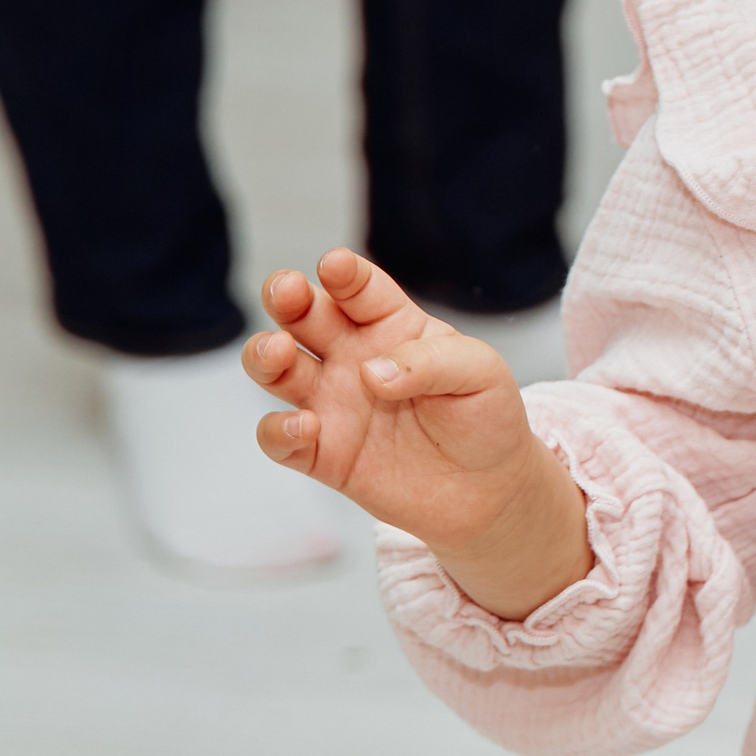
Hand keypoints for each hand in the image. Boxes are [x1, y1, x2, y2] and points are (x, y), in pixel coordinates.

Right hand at [245, 249, 587, 616]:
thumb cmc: (486, 417)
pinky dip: (278, 431)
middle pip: (304, 316)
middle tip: (287, 292)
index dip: (343, 274)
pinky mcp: (323, 454)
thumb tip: (371, 373)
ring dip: (265, 354)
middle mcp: (353, 356)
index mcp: (393, 325)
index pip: (358, 289)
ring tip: (278, 351)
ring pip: (277, 369)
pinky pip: (281, 439)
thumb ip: (431, 362)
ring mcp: (333, 403)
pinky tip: (303, 426)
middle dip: (286, 296)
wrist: (490, 490)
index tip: (334, 266)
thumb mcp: (480, 374)